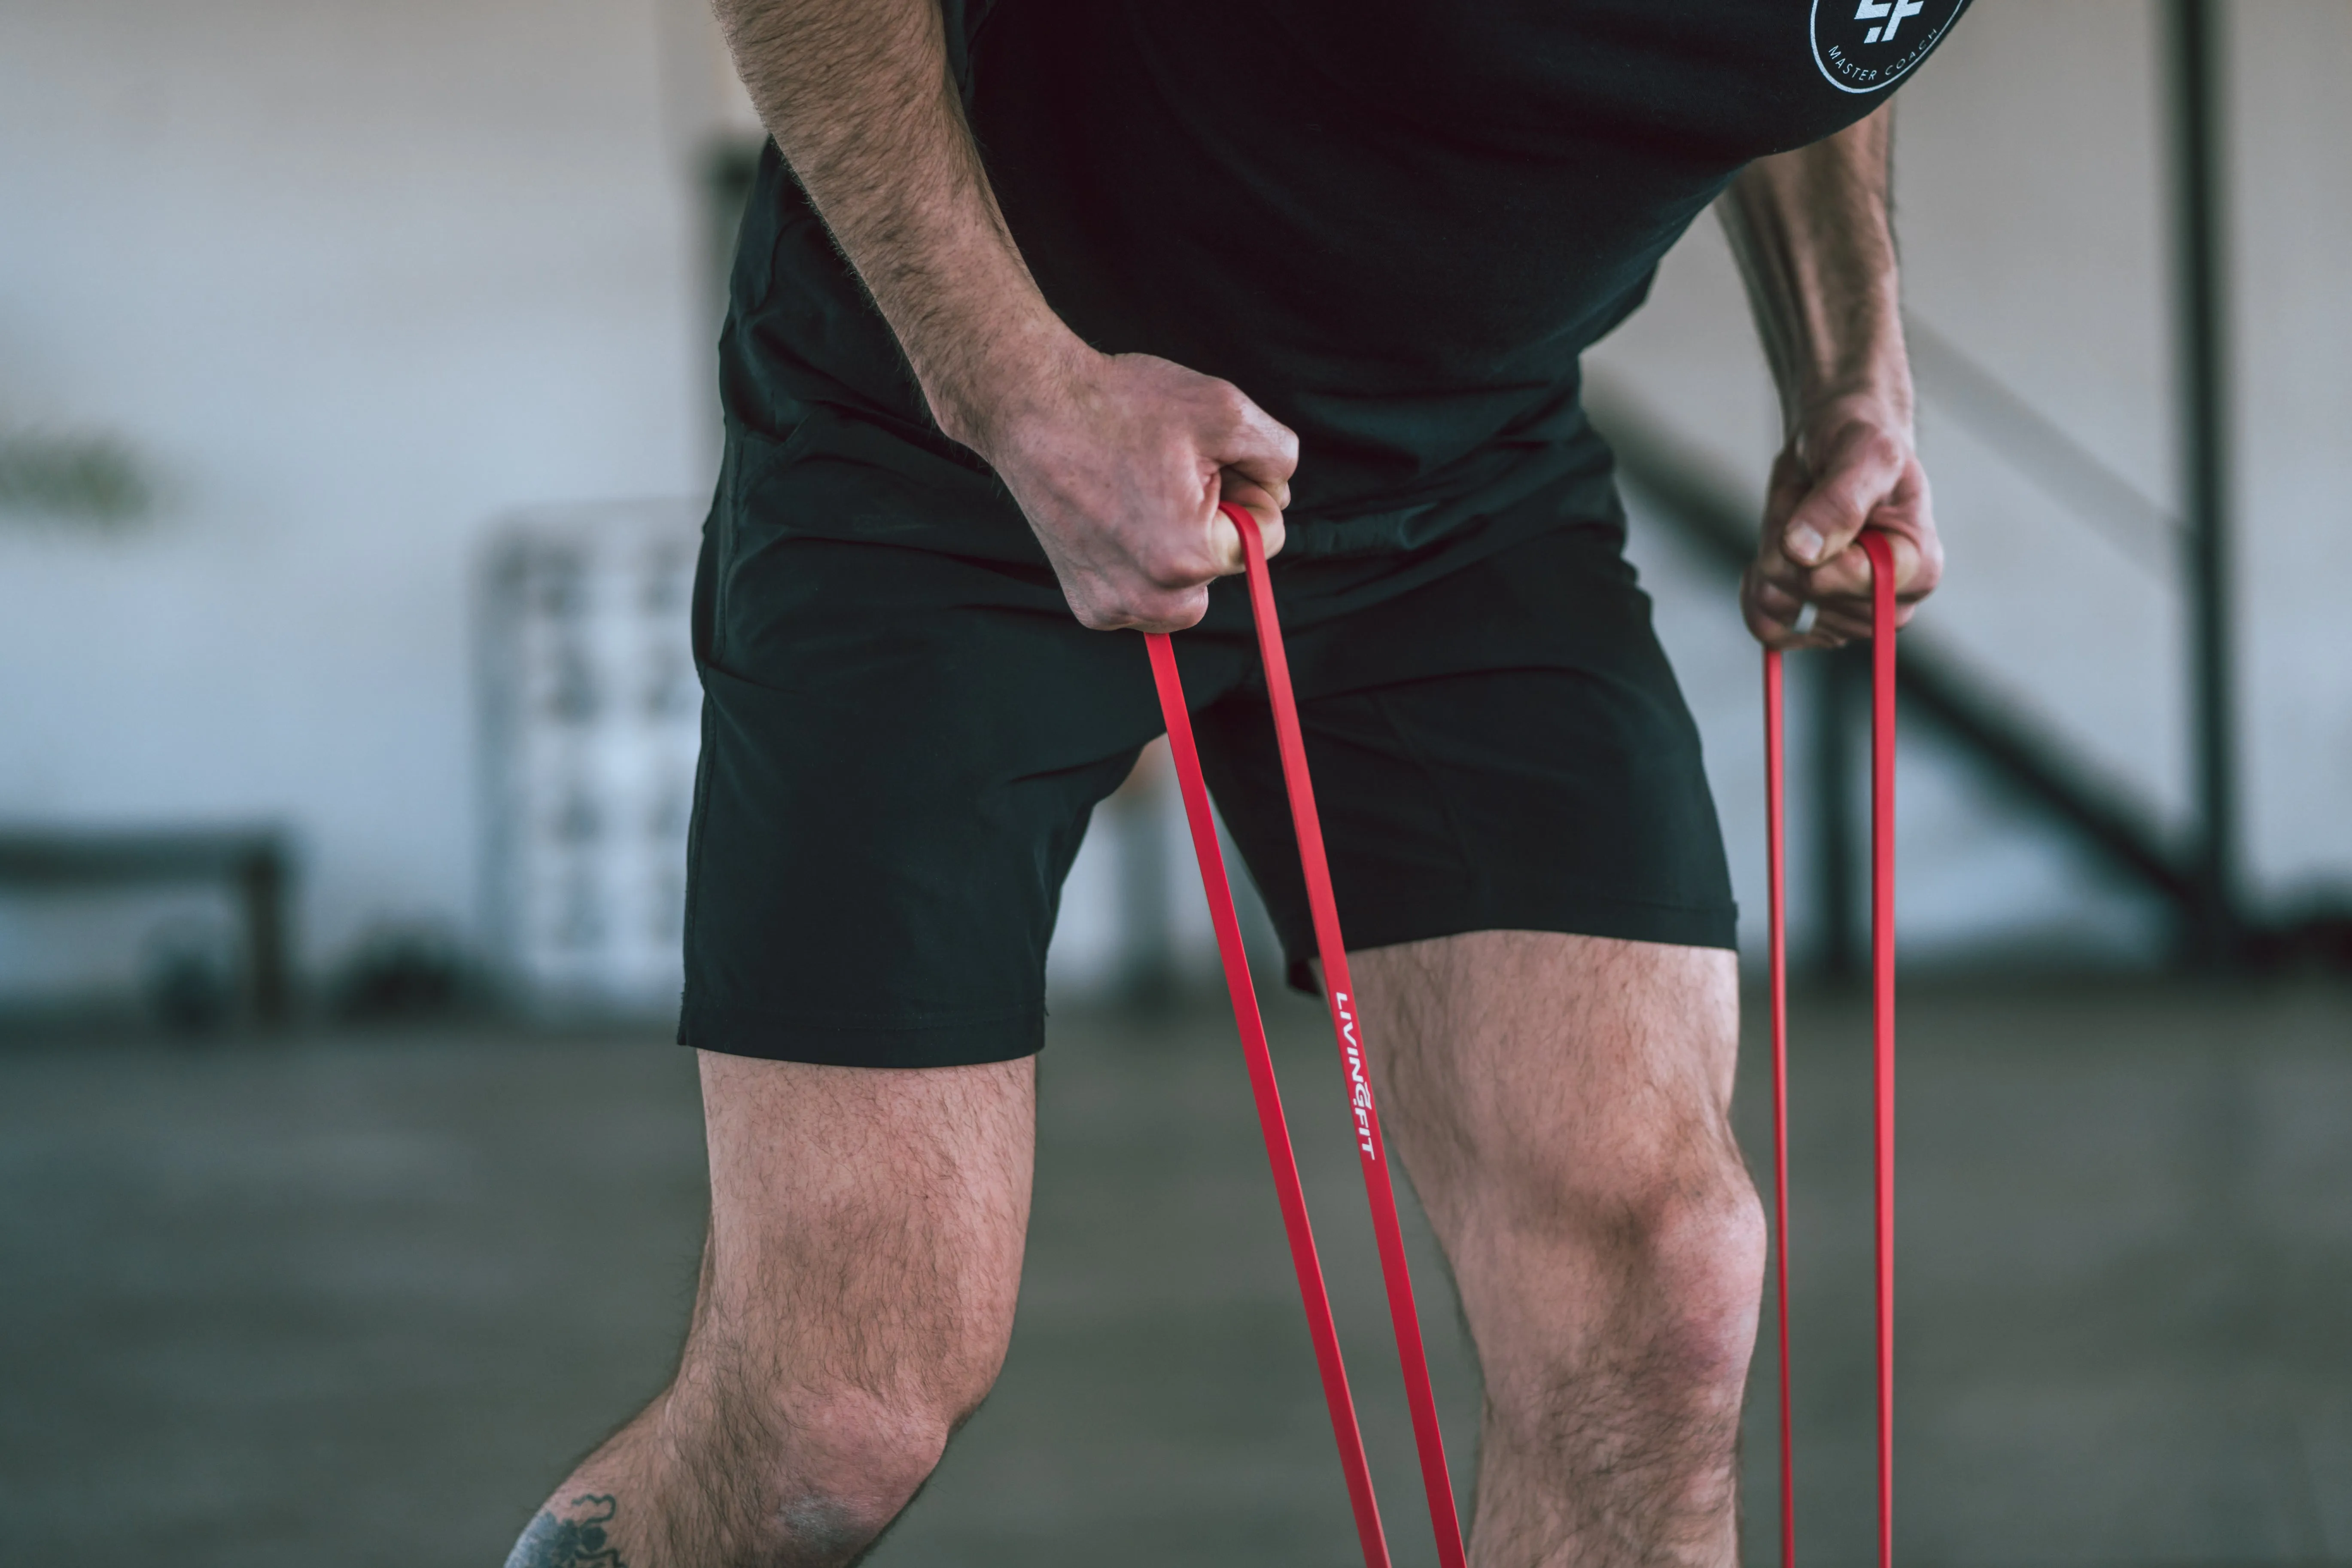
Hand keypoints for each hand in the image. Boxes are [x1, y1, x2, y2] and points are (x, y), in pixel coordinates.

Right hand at [965, 341, 1297, 632]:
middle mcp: (1150, 600)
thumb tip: (1277, 494)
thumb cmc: (1121, 404)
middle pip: (1226, 567)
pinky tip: (1116, 519)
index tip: (1205, 462)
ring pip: (1188, 590)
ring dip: (1181, 549)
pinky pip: (1145, 596)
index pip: (1267, 536)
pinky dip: (1143, 563)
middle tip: (1167, 474)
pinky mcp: (1089, 607)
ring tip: (1141, 496)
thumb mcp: (1225, 408)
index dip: (1247, 488)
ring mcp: (1114, 608)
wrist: (1030, 408)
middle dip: (1214, 521)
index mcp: (1188, 558)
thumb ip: (1277, 455)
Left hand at [1742, 393, 1942, 648]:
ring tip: (1801, 523)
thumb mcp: (1862, 452)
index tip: (1826, 501)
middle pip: (1806, 593)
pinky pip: (1765, 624)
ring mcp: (1850, 620)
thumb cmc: (1861, 444)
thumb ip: (1840, 501)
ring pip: (1780, 606)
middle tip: (1813, 504)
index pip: (1855, 582)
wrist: (1836, 450)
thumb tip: (1801, 552)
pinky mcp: (1814, 625)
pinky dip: (1757, 586)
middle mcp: (1890, 605)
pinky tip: (1774, 553)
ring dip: (1773, 557)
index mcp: (1919, 567)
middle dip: (1792, 544)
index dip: (1822, 548)